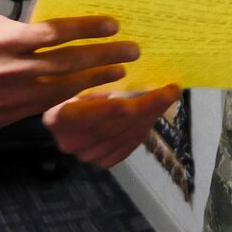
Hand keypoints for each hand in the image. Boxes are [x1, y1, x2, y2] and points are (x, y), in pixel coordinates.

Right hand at [0, 14, 136, 130]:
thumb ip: (19, 32)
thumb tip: (55, 33)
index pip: (54, 33)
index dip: (87, 29)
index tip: (112, 25)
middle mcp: (4, 71)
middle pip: (65, 63)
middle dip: (103, 57)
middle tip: (130, 51)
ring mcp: (3, 99)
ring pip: (59, 90)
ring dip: (93, 81)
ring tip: (118, 73)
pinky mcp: (0, 119)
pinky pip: (41, 108)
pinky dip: (68, 101)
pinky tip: (87, 94)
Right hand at [44, 84, 181, 166]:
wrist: (57, 115)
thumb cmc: (63, 86)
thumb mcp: (72, 76)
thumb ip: (93, 76)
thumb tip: (130, 71)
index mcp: (60, 118)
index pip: (104, 112)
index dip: (137, 103)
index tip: (164, 91)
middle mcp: (73, 142)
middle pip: (122, 125)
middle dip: (152, 106)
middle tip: (174, 89)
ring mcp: (88, 155)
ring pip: (129, 135)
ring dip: (152, 116)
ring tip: (168, 97)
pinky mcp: (101, 161)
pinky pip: (130, 144)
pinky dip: (144, 127)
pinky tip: (154, 112)